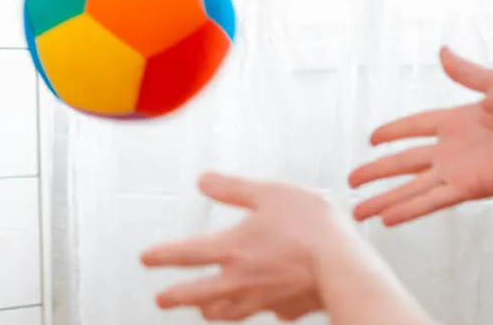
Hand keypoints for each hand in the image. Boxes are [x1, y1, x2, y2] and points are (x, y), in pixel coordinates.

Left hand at [140, 172, 351, 321]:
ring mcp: (265, 299)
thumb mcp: (268, 193)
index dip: (162, 255)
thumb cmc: (310, 225)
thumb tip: (202, 180)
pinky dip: (265, 309)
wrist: (347, 269)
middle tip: (161, 300)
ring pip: (230, 312)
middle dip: (177, 296)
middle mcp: (242, 279)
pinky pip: (271, 312)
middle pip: (199, 293)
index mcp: (232, 248)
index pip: (187, 254)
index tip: (144, 259)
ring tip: (204, 312)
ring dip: (212, 311)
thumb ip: (232, 188)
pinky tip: (270, 308)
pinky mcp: (290, 309)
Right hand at [349, 46, 492, 224]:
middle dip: (377, 172)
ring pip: (411, 187)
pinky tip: (387, 220)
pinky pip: (432, 201)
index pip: (415, 126)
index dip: (392, 132)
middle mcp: (453, 148)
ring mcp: (459, 171)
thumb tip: (442, 51)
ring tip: (357, 211)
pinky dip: (408, 210)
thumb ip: (467, 73)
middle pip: (404, 162)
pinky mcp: (470, 188)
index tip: (370, 139)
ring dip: (384, 200)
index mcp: (458, 120)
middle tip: (351, 181)